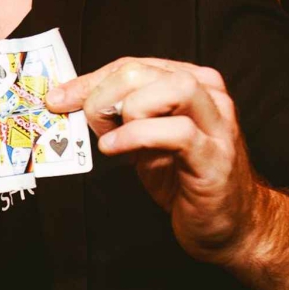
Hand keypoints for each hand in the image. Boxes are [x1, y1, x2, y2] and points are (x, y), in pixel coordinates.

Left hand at [45, 57, 261, 264]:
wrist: (229, 224)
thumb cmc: (184, 180)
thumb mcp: (144, 141)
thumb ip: (119, 118)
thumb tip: (72, 103)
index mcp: (192, 84)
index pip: (132, 65)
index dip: (90, 80)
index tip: (58, 99)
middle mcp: (210, 97)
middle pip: (144, 71)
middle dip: (102, 94)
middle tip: (88, 124)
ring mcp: (218, 125)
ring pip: (170, 89)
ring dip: (126, 111)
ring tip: (109, 138)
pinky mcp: (216, 158)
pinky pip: (177, 133)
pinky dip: (137, 136)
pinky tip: (116, 150)